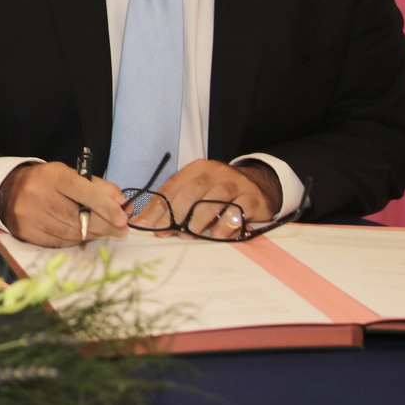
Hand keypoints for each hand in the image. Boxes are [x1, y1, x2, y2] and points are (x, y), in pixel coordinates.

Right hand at [0, 161, 129, 246]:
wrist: (10, 191)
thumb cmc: (47, 182)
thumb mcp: (71, 175)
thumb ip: (99, 187)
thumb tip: (122, 203)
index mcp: (52, 175)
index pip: (83, 192)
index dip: (105, 206)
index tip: (122, 217)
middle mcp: (38, 195)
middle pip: (78, 217)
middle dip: (104, 226)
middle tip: (121, 230)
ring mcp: (30, 216)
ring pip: (71, 233)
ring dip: (92, 235)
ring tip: (104, 232)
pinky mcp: (26, 232)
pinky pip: (59, 242)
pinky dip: (75, 241)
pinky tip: (83, 236)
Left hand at [152, 159, 277, 236]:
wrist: (260, 184)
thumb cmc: (220, 192)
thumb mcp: (196, 191)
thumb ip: (172, 203)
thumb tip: (144, 222)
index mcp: (197, 169)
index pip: (173, 186)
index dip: (158, 206)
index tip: (146, 225)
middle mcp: (216, 173)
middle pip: (192, 191)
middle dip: (175, 213)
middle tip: (165, 231)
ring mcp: (236, 184)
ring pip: (214, 199)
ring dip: (199, 219)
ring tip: (188, 234)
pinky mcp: (253, 197)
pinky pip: (238, 210)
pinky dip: (226, 224)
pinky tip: (216, 235)